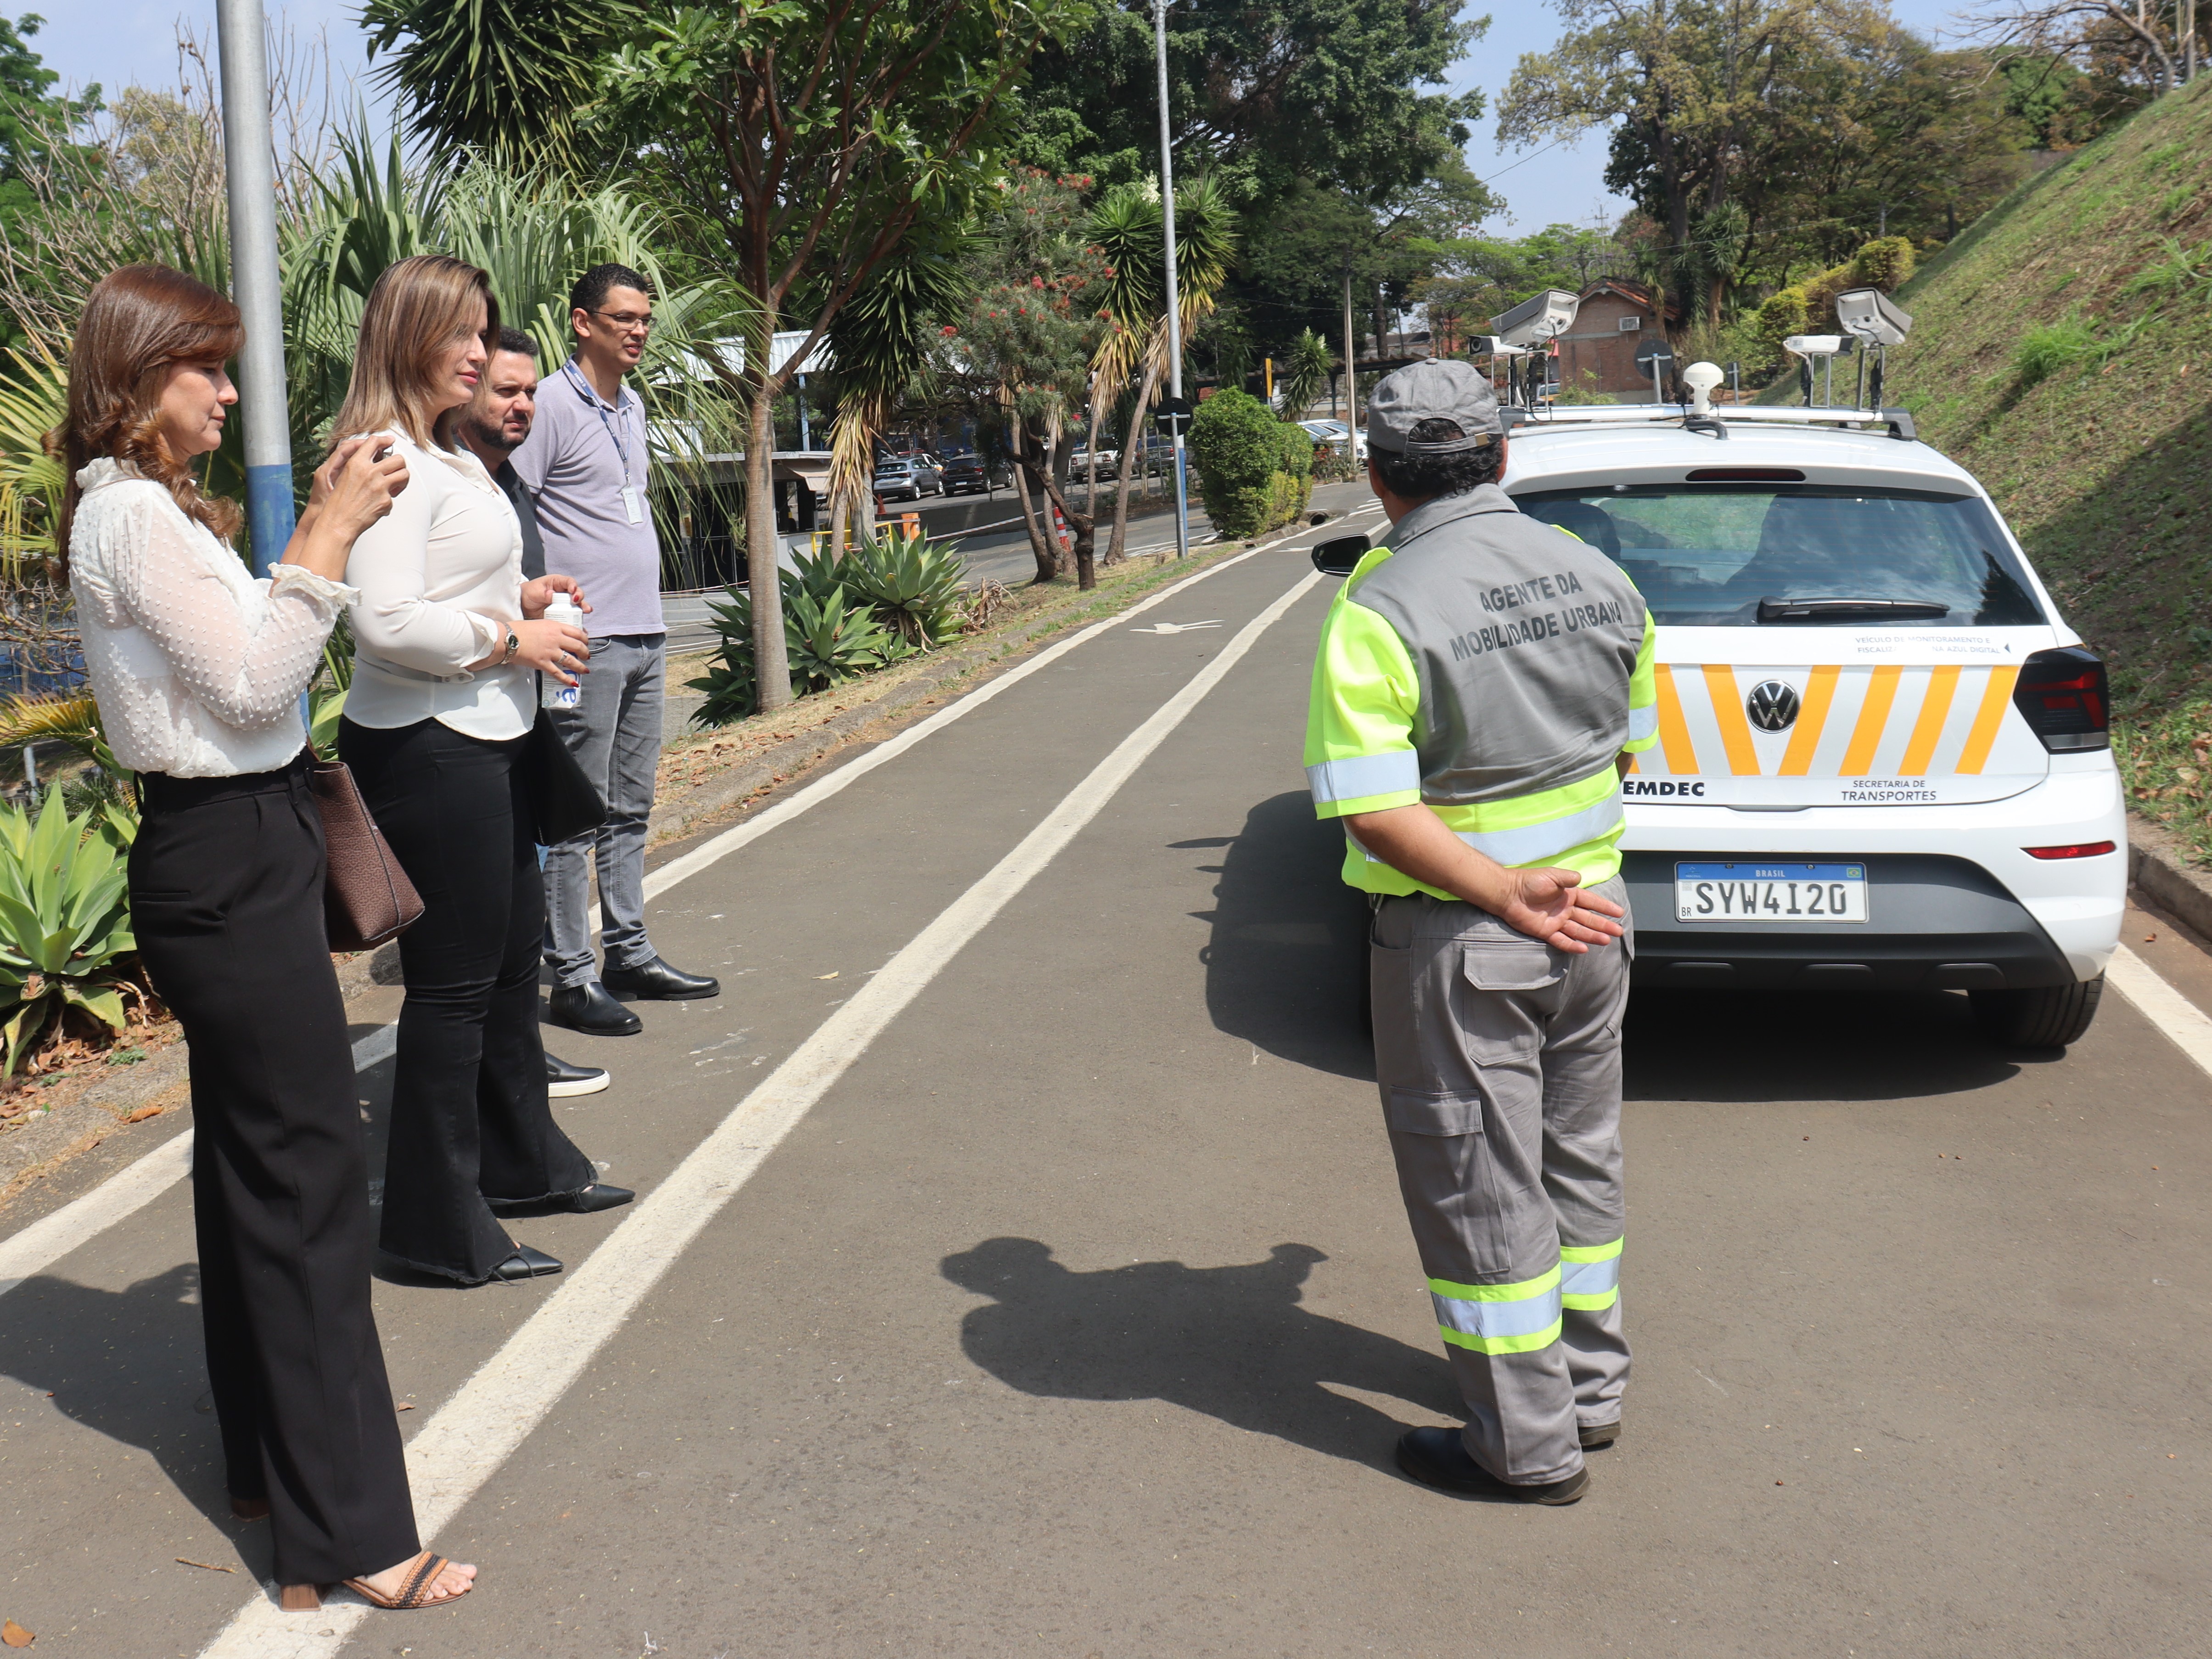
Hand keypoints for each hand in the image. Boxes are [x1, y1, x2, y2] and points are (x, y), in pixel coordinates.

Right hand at [315, 439, 409, 542]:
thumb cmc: (339, 501)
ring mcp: (380, 486)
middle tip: (395, 469)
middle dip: (399, 464)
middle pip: (398, 459)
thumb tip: (376, 458)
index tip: (390, 441)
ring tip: (395, 485)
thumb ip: (359, 465)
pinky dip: (388, 501)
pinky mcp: (386, 501)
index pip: (374, 443)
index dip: (384, 440)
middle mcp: (369, 472)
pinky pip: (394, 496)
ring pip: (404, 474)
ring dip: (402, 479)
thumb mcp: (344, 475)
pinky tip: (379, 504)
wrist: (338, 521)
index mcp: (356, 463)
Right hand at [509, 618, 591, 685]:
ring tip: (585, 670)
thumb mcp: (540, 623)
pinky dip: (567, 679)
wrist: (506, 638)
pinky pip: (558, 673)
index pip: (577, 632)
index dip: (585, 639)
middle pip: (578, 646)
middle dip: (586, 653)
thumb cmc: (520, 629)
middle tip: (587, 656)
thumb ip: (552, 629)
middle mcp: (555, 639)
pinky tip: (573, 683)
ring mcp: (550, 652)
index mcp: (555, 627)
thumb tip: (560, 636)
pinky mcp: (543, 663)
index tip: (586, 642)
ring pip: (572, 661)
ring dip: (581, 667)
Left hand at [520, 574, 589, 619]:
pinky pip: (572, 617)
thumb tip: (552, 595)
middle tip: (579, 602)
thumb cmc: (528, 593)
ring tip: (586, 611)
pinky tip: (581, 626)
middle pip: (576, 593)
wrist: (523, 605)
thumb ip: (544, 593)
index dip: (572, 585)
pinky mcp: (563, 614)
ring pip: (577, 605)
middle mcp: (564, 593)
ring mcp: (565, 604)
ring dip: (583, 608)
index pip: (568, 582)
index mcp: (557, 583)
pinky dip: (577, 622)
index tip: (573, 590)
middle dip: (580, 598)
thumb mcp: (535, 592)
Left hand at [1493, 866, 1625, 953]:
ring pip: (1578, 931)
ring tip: (1607, 940)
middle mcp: (1564, 909)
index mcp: (1568, 895)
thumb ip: (1567, 878)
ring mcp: (1555, 921)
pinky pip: (1561, 940)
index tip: (1619, 912)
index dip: (1604, 907)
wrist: (1508, 893)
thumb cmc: (1529, 881)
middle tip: (1619, 931)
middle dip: (1603, 925)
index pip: (1591, 901)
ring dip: (1592, 936)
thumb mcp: (1552, 876)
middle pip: (1588, 918)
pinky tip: (1584, 949)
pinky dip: (1572, 945)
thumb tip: (1581, 879)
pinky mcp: (1545, 931)